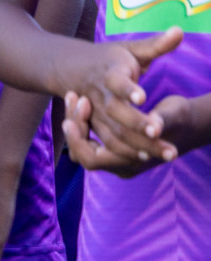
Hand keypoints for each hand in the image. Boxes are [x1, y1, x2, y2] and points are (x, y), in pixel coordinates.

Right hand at [57, 29, 182, 165]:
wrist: (67, 67)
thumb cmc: (107, 58)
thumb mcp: (129, 49)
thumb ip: (156, 44)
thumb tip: (179, 31)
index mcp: (109, 71)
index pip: (116, 80)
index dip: (127, 88)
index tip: (142, 96)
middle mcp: (99, 94)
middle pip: (115, 112)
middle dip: (137, 124)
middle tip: (159, 133)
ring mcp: (94, 112)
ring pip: (113, 132)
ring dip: (137, 144)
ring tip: (163, 151)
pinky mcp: (94, 125)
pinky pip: (108, 142)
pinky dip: (126, 151)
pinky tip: (147, 157)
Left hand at [62, 90, 193, 176]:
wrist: (186, 123)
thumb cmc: (179, 118)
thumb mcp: (173, 115)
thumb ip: (162, 121)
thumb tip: (154, 127)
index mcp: (133, 164)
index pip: (91, 158)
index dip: (79, 137)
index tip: (79, 109)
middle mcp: (120, 165)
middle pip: (82, 152)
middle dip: (75, 123)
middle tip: (74, 96)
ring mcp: (116, 158)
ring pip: (82, 145)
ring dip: (76, 120)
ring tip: (74, 95)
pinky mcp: (113, 147)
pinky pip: (88, 139)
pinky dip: (82, 121)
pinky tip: (80, 99)